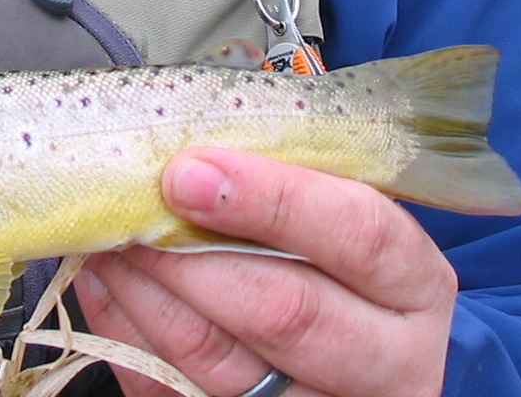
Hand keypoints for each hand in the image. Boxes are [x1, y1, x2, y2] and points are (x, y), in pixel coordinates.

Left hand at [74, 147, 456, 396]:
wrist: (358, 353)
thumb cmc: (337, 259)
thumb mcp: (342, 213)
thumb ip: (288, 183)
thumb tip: (189, 148)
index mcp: (413, 283)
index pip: (356, 234)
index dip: (271, 199)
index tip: (189, 171)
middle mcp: (386, 360)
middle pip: (285, 310)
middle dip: (191, 257)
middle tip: (131, 213)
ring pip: (220, 360)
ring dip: (147, 294)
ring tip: (108, 240)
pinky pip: (179, 391)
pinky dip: (131, 336)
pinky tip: (109, 287)